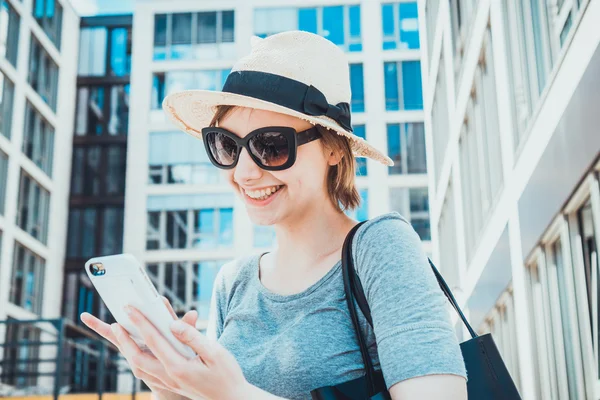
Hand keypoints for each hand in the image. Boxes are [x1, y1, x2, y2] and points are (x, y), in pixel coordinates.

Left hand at [81, 299, 248, 399]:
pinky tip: (138, 353)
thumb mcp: (215, 353)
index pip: (154, 341)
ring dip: (127, 352)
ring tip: (120, 336)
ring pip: (139, 369)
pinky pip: (147, 374)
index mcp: (178, 367)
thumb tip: (173, 325)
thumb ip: (193, 337)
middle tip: (114, 324)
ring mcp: (169, 383)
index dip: (140, 323)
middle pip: (138, 358)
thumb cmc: (227, 375)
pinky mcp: (172, 385)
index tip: (129, 309)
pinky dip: (137, 361)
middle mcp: (169, 377)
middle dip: (123, 341)